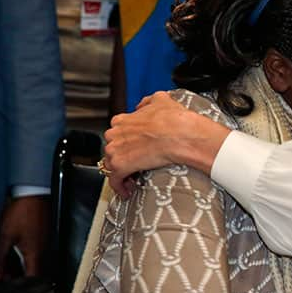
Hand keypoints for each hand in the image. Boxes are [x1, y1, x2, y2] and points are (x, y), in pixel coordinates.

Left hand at [0, 195, 48, 282]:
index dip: (21, 286)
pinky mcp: (43, 235)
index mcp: (35, 253)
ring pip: (34, 261)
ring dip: (21, 265)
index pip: (32, 278)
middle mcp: (43, 250)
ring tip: (7, 264)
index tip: (10, 287)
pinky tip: (16, 251)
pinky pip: (36, 251)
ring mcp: (45, 242)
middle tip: (4, 275)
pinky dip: (25, 255)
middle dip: (18, 276)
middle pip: (33, 270)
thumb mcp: (5, 237)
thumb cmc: (21, 213)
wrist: (33, 193)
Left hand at [104, 91, 229, 196]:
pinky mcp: (120, 167)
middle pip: (112, 149)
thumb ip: (148, 101)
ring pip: (111, 165)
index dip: (126, 141)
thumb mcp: (161, 100)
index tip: (135, 147)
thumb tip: (143, 105)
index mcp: (122, 120)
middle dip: (123, 156)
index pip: (116, 132)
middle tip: (136, 163)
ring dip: (122, 173)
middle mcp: (115, 134)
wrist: (180, 134)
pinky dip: (120, 187)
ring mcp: (115, 151)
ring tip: (134, 179)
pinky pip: (114, 181)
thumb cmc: (173, 119)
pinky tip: (128, 192)